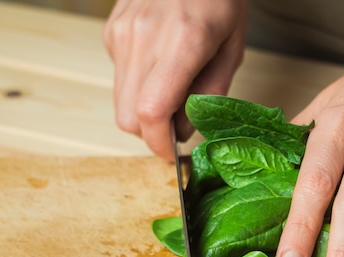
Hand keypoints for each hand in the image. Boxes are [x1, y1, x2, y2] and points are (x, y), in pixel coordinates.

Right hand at [103, 0, 246, 159]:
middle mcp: (143, 38)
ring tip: (171, 93)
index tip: (172, 154)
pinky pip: (119, 78)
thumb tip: (183, 130)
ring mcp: (122, 34)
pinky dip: (137, 87)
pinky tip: (159, 67)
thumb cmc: (220, 0)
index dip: (159, 144)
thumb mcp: (232, 49)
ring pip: (119, 102)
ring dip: (143, 112)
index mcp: (182, 43)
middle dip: (150, 135)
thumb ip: (210, 95)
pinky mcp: (111, 31)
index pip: (151, 113)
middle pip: (127, 118)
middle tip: (175, 130)